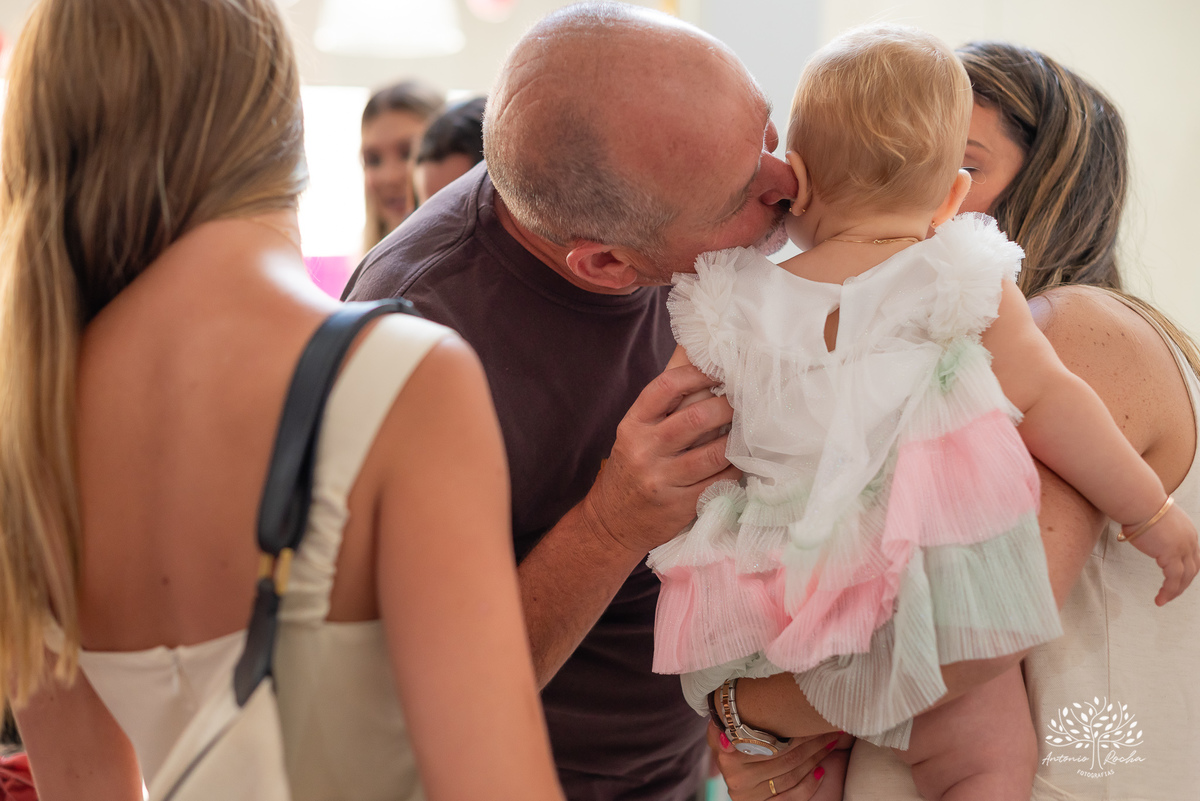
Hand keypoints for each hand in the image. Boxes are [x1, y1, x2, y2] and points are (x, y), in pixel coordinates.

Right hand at [580, 362, 739, 554]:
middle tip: (747, 399)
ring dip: (738, 439)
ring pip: (714, 452)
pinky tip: (742, 460)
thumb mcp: (638, 429)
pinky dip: (737, 468)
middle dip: (728, 406)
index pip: (667, 386)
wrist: (612, 522)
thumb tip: (692, 345)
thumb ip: (666, 394)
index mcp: (633, 424)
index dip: (699, 373)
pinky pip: (720, 482)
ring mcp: (662, 480)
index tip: (721, 369)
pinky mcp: (680, 506)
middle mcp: (644, 450)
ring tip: (750, 428)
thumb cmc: (635, 464)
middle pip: (696, 418)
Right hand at [709, 722, 843, 800]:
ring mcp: (750, 796)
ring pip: (791, 775)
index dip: (795, 731)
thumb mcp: (721, 728)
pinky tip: (821, 770)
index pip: (770, 742)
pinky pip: (792, 797)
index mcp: (728, 757)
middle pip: (785, 757)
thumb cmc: (729, 737)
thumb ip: (722, 728)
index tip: (811, 718)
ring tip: (829, 742)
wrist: (729, 763)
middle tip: (828, 727)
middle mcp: (739, 779)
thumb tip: (727, 740)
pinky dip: (809, 784)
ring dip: (815, 758)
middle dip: (811, 742)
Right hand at [1126, 501, 1199, 604]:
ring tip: (1163, 600)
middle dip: (1182, 583)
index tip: (1175, 579)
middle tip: (1171, 594)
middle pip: (1192, 569)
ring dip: (1175, 591)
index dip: (1185, 569)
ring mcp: (1183, 548)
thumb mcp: (1151, 518)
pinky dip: (1168, 591)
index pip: (1192, 556)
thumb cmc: (1139, 505)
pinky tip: (1160, 599)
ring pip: (1185, 577)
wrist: (1139, 502)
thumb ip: (1150, 528)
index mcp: (1187, 531)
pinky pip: (1173, 579)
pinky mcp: (1172, 555)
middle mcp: (1190, 541)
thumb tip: (1133, 530)